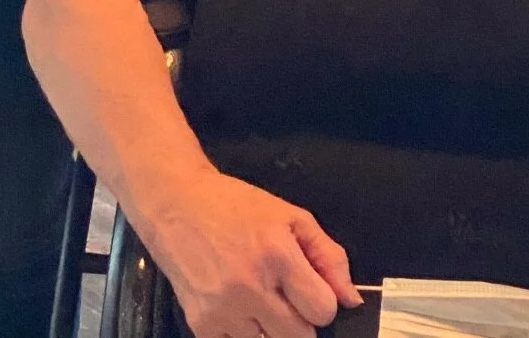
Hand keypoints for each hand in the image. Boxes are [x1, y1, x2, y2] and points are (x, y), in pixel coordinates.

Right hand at [152, 169, 361, 337]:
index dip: (321, 302)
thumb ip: (328, 256)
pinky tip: (235, 309)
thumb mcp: (290, 216)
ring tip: (257, 299)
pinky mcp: (201, 326)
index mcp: (277, 254)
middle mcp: (251, 286)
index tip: (308, 290)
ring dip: (269, 329)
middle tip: (283, 297)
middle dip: (299, 320)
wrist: (177, 205)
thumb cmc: (237, 207)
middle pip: (300, 337)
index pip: (323, 310)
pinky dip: (242, 334)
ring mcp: (223, 311)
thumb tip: (352, 299)